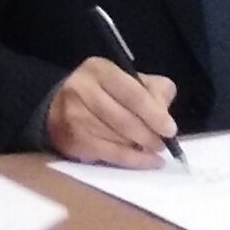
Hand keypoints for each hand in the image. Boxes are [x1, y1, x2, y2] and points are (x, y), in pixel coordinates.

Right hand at [43, 57, 180, 167]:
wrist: (59, 106)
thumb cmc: (104, 92)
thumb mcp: (129, 79)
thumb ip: (153, 90)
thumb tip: (164, 115)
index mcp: (99, 69)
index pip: (131, 93)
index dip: (153, 114)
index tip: (170, 130)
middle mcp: (81, 89)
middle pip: (123, 119)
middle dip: (148, 135)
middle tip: (162, 144)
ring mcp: (73, 116)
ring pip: (116, 138)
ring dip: (139, 148)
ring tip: (152, 150)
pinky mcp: (71, 139)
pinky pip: (108, 154)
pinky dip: (131, 160)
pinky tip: (145, 161)